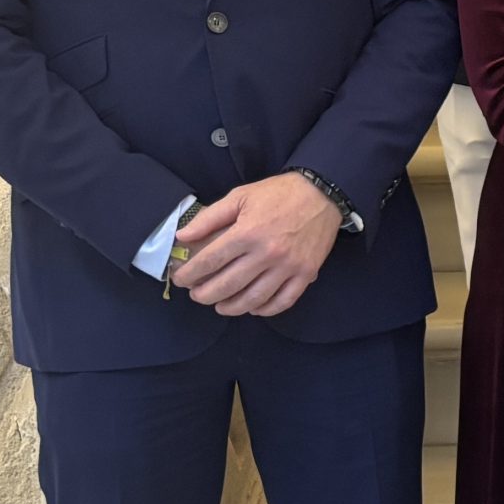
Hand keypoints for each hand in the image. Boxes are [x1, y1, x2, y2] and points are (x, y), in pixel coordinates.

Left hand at [176, 173, 342, 316]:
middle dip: (205, 294)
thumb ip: (210, 217)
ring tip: (220, 306)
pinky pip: (283, 301)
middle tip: (197, 295)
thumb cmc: (278, 193)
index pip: (210, 261)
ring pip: (254, 299)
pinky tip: (253, 308)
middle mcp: (266, 253)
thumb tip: (183, 237)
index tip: (181, 279)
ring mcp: (288, 266)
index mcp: (247, 233)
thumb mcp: (240, 196)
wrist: (322, 193)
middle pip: (228, 285)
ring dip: (232, 307)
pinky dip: (266, 310)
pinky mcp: (305, 273)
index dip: (190, 274)